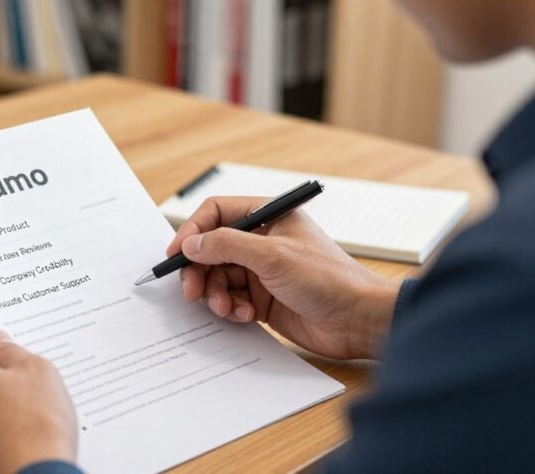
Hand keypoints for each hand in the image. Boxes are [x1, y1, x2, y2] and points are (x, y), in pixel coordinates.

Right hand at [168, 196, 399, 359]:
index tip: (176, 254)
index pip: (216, 213)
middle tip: (191, 291)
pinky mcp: (262, 298)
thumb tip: (191, 244)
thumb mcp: (273, 256)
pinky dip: (231, 309)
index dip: (193, 232)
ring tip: (226, 308)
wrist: (358, 321)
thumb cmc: (329, 279)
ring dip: (215, 294)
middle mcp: (262, 241)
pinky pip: (231, 299)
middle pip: (211, 249)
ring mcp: (261, 270)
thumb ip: (227, 245)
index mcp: (267, 216)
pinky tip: (245, 316)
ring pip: (218, 277)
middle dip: (199, 270)